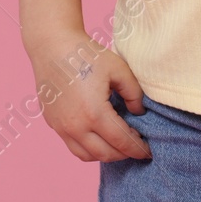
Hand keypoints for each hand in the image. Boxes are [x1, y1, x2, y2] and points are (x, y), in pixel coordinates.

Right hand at [27, 32, 152, 162]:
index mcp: (94, 113)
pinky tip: (98, 135)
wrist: (52, 46)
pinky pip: (73, 145)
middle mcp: (76, 126)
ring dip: (105, 154)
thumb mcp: (119, 69)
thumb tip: (138, 112)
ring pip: (87, 155)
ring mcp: (61, 127)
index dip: (138, 148)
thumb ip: (134, 93)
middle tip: (135, 146)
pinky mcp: (53, 123)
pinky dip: (88, 147)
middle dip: (124, 154)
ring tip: (117, 143)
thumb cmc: (86, 54)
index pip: (122, 142)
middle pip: (106, 154)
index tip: (148, 149)